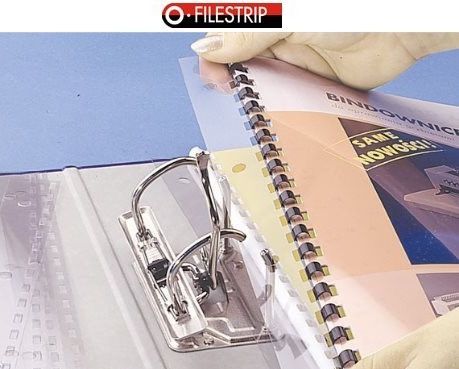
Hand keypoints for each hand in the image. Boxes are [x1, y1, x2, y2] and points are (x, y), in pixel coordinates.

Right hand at [191, 33, 458, 88]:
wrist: (399, 30)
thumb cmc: (350, 10)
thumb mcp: (290, 17)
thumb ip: (249, 35)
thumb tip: (206, 45)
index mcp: (270, 19)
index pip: (229, 40)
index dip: (216, 58)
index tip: (214, 76)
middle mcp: (279, 42)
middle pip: (243, 66)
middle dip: (233, 83)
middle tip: (232, 95)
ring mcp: (296, 66)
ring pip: (264, 88)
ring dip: (255, 100)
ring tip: (252, 111)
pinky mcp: (313, 88)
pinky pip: (289, 102)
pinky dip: (279, 112)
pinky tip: (272, 119)